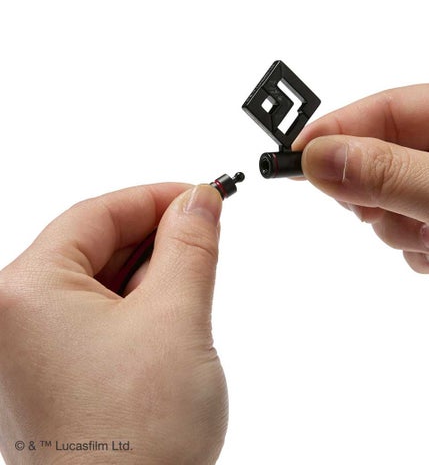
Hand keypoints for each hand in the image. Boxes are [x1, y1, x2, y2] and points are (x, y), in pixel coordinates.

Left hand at [0, 183, 227, 463]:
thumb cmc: (139, 438)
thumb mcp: (176, 317)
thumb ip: (190, 246)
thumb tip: (199, 200)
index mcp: (25, 292)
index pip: (96, 214)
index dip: (155, 197)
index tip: (200, 194)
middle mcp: (15, 318)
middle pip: (95, 245)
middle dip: (157, 235)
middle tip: (207, 230)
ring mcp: (31, 349)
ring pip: (100, 281)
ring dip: (151, 272)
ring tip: (193, 281)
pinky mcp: (53, 372)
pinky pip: (97, 315)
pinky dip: (138, 304)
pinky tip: (170, 312)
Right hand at [294, 84, 428, 368]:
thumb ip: (386, 173)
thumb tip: (321, 155)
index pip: (389, 109)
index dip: (339, 128)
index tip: (297, 152)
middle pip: (381, 155)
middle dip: (375, 188)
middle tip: (375, 207)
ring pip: (387, 201)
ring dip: (400, 227)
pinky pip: (403, 235)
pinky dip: (415, 251)